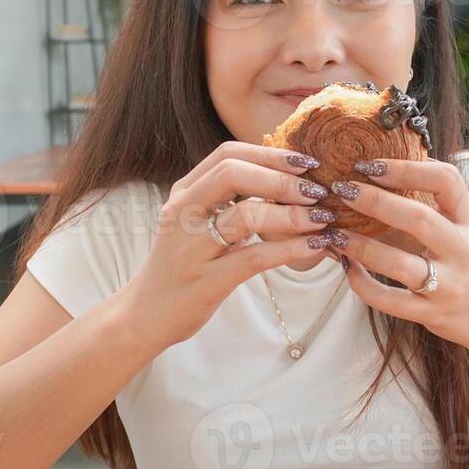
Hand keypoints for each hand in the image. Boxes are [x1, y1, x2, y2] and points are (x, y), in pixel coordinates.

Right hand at [121, 141, 339, 348]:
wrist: (146, 315)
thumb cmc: (182, 266)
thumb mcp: (196, 223)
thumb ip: (227, 199)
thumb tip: (281, 176)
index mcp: (184, 193)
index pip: (227, 155)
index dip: (270, 154)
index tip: (305, 162)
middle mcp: (183, 213)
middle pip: (233, 174)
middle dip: (281, 179)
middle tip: (317, 190)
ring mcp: (191, 248)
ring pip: (246, 215)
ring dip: (292, 214)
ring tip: (322, 218)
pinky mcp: (206, 281)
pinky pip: (254, 257)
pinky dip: (289, 249)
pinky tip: (314, 246)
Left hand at [325, 158, 468, 350]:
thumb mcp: (466, 229)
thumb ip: (432, 207)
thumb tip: (378, 177)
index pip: (446, 181)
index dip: (407, 168)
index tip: (371, 164)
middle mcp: (462, 250)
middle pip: (419, 219)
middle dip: (377, 201)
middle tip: (343, 189)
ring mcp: (448, 285)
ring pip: (401, 265)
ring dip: (362, 247)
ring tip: (334, 233)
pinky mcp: (432, 314)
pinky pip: (391, 302)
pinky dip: (364, 285)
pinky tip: (347, 268)